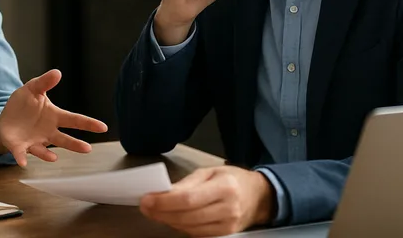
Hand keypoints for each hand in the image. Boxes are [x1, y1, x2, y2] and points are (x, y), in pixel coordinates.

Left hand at [0, 69, 107, 165]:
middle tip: (88, 149)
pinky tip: (23, 162)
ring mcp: (34, 141)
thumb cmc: (23, 105)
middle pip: (63, 139)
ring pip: (44, 150)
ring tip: (54, 158)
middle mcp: (47, 131)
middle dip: (75, 144)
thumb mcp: (32, 89)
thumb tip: (57, 72)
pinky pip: (21, 153)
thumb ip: (44, 82)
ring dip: (48, 155)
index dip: (89, 123)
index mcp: (54, 116)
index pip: (74, 120)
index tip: (103, 127)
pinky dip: (22, 158)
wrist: (6, 119)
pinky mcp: (19, 147)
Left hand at [139, 166, 274, 236]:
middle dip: (161, 212)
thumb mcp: (210, 172)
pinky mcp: (225, 235)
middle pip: (187, 216)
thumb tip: (163, 192)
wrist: (258, 197)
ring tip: (154, 212)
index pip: (189, 199)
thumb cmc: (232, 179)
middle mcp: (228, 209)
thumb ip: (187, 183)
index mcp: (225, 187)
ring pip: (189, 228)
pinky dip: (181, 226)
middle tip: (145, 206)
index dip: (164, 202)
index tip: (147, 199)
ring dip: (168, 220)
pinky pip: (197, 234)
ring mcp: (228, 225)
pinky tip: (171, 218)